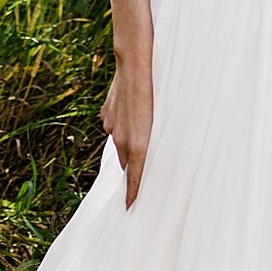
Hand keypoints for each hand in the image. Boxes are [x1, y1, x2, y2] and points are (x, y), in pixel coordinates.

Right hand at [102, 53, 153, 205]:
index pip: (134, 175)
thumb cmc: (157, 90)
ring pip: (120, 144)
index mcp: (137, 143)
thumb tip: (149, 156)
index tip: (130, 207)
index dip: (132, 192)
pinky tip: (134, 117)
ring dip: (129, 148)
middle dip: (132, 172)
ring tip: (140, 144)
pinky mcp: (107, 113)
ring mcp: (112, 125)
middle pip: (126, 163)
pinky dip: (124, 128)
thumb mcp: (163, 120)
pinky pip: (115, 127)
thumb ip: (154, 142)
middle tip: (140, 181)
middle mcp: (121, 138)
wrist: (136, 63)